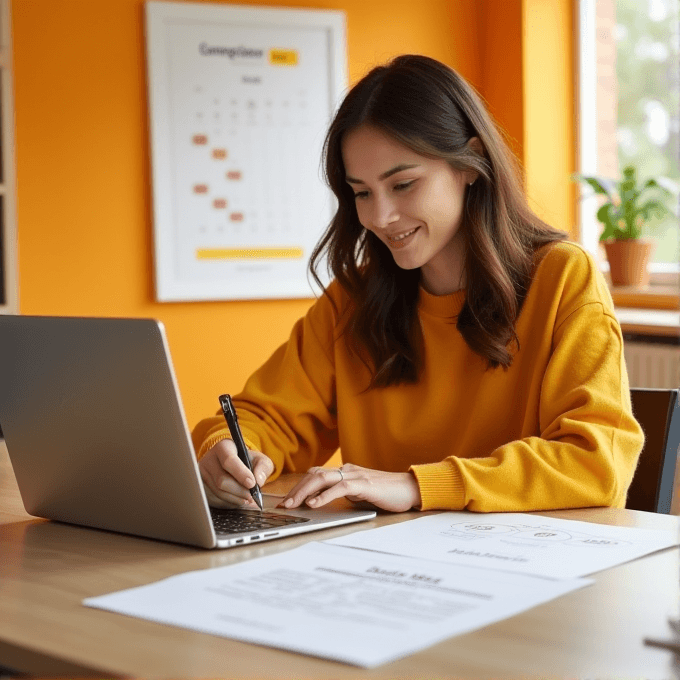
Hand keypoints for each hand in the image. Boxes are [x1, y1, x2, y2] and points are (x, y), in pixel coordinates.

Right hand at [198, 439, 273, 507]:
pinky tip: (239, 499)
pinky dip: (230, 501)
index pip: (228, 460)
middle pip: (222, 480)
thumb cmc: (247, 460)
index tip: (252, 483)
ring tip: (248, 499)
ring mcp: (203, 473)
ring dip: (235, 498)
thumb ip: (263, 467)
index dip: (240, 473)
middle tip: (252, 495)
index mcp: (223, 447)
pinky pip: (215, 497)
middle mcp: (209, 459)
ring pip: (218, 491)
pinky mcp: (202, 485)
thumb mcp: (259, 458)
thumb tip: (258, 481)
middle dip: (239, 490)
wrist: (235, 463)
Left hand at [280, 464, 421, 512]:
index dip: (299, 486)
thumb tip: (324, 501)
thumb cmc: (387, 493)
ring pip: (323, 478)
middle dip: (297, 490)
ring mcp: (355, 475)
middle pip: (314, 475)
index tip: (287, 500)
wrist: (410, 489)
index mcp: (345, 472)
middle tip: (284, 504)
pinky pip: (340, 487)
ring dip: (305, 492)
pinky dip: (325, 495)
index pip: (316, 475)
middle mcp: (347, 470)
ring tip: (293, 504)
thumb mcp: (359, 494)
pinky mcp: (364, 484)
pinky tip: (315, 504)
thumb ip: (344, 494)